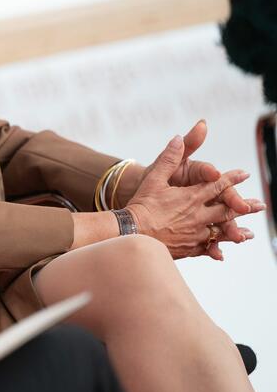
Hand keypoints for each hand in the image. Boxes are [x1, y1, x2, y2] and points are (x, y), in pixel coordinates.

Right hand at [126, 135, 261, 258]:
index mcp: (191, 197)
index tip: (244, 174)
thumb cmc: (141, 205)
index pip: (217, 185)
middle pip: (226, 210)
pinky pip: (206, 248)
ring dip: (236, 231)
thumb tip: (178, 139)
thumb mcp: (153, 178)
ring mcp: (195, 233)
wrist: (131, 233)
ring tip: (248, 235)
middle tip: (259, 205)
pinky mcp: (188, 247)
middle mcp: (198, 215)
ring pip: (221, 231)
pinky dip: (215, 249)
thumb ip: (168, 158)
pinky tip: (220, 252)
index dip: (232, 178)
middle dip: (243, 206)